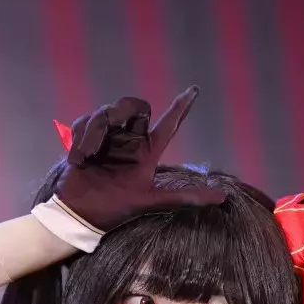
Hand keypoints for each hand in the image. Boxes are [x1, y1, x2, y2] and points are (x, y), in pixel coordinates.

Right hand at [54, 87, 224, 231]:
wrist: (78, 213)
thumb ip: (185, 198)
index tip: (194, 90)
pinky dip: (80, 139)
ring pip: (106, 113)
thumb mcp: (150, 202)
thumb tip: (224, 199)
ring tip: (87, 158)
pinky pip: (85, 122)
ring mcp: (109, 138)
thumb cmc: (114, 210)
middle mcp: (130, 141)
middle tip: (107, 129)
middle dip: (120, 112)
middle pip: (134, 106)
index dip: (181, 107)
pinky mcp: (87, 138)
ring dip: (94, 133)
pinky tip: (78, 159)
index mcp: (147, 153)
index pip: (169, 125)